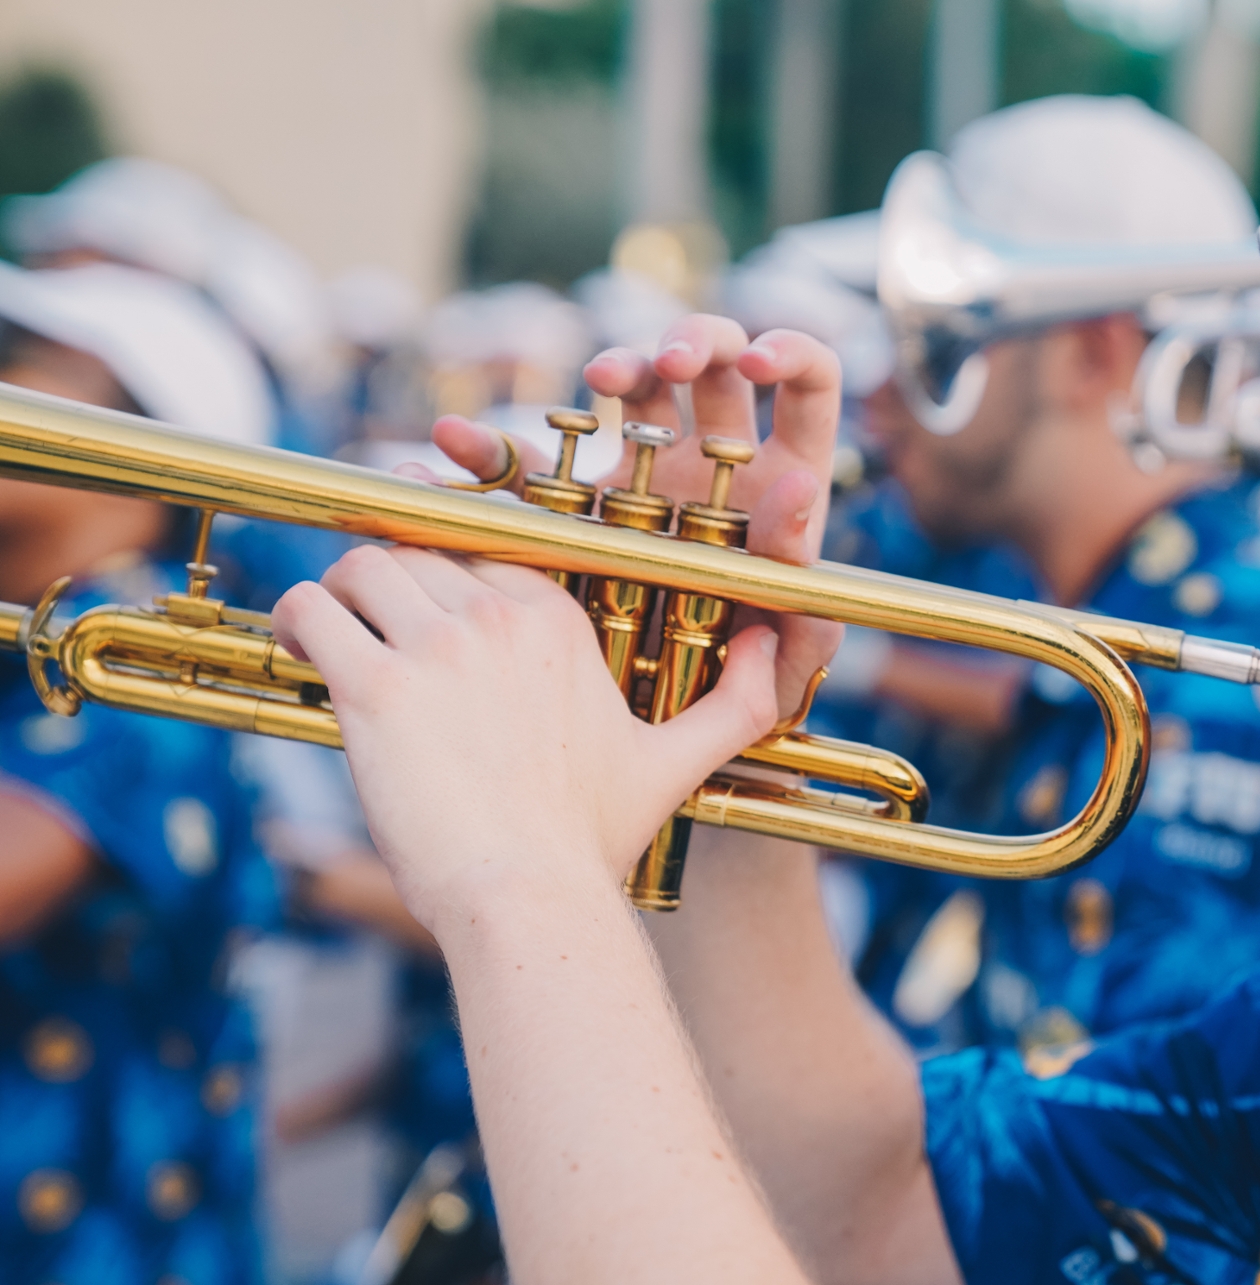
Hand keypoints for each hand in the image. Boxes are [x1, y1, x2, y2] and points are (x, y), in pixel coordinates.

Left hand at [270, 547, 783, 931]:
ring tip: (336, 630)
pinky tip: (308, 649)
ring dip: (341, 591)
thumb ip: (737, 702)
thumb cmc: (593, 842)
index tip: (427, 578)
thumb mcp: (678, 765)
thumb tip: (778, 649)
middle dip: (390, 572)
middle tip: (369, 610)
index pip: (488, 540)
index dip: (449, 551)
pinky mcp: (379, 687)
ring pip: (363, 563)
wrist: (531, 900)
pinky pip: (313, 607)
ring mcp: (440, 648)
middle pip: (421, 544)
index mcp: (560, 621)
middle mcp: (502, 617)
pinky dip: (300, 618)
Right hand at [408, 316, 843, 720]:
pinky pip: (541, 460)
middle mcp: (721, 461)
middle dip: (695, 342)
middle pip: (718, 362)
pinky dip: (501, 443)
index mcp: (786, 478)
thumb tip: (800, 491)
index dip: (791, 353)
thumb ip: (801, 586)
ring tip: (602, 378)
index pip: (810, 383)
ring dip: (623, 364)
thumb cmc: (751, 689)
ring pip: (640, 386)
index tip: (758, 363)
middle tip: (672, 363)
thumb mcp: (787, 656)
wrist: (668, 729)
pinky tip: (464, 437)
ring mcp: (652, 473)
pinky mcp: (585, 504)